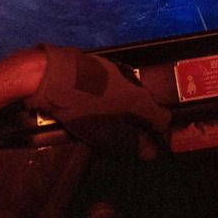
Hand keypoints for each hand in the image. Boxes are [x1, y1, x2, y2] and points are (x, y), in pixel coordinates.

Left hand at [25, 44, 170, 158]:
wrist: (53, 75)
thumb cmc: (81, 108)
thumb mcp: (106, 134)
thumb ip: (131, 143)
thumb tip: (151, 152)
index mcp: (141, 99)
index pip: (163, 118)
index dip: (159, 133)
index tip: (148, 144)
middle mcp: (134, 82)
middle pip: (146, 105)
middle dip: (139, 122)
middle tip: (125, 136)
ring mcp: (117, 71)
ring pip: (129, 94)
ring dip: (124, 108)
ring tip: (106, 120)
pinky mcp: (100, 65)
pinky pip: (113, 85)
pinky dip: (109, 96)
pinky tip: (93, 103)